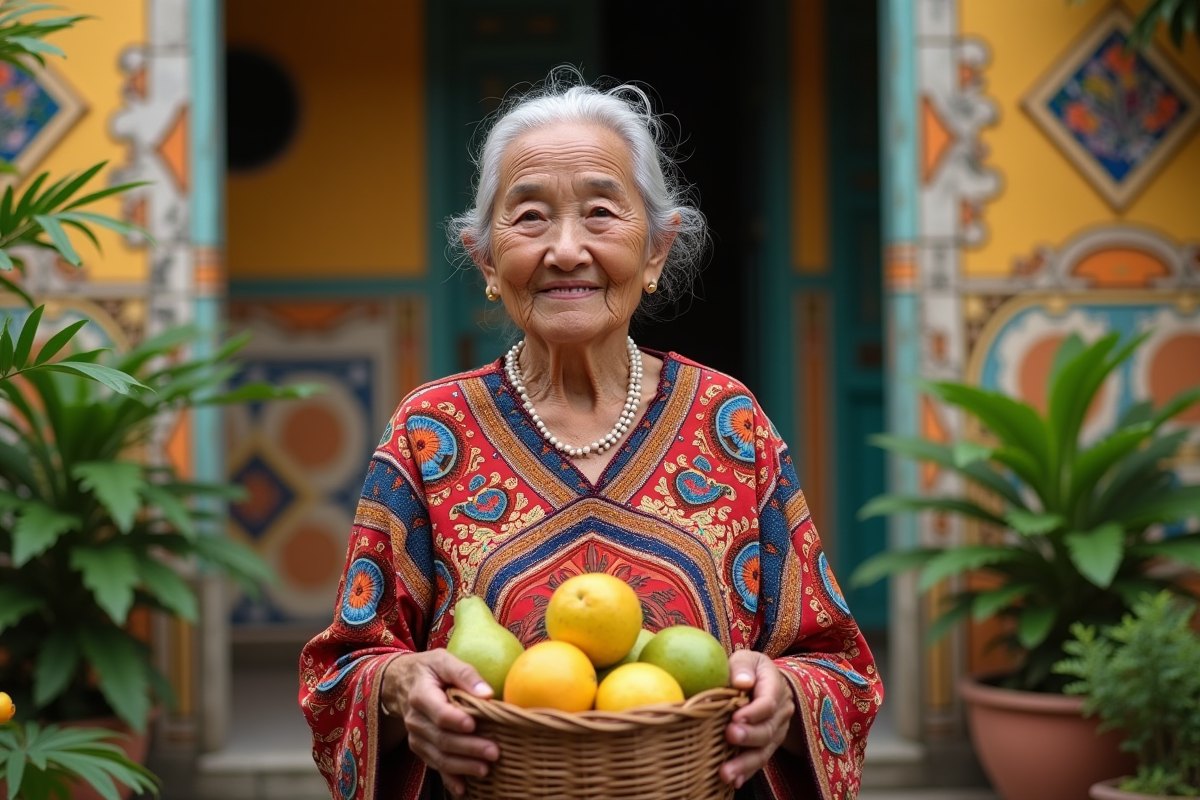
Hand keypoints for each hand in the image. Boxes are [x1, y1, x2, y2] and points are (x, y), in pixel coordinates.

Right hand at [379, 649, 498, 796]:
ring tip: (485, 769)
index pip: (438, 712)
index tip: (473, 725)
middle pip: (442, 739)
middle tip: (493, 752)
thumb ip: (465, 673)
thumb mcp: (443, 660)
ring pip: (438, 757)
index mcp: (421, 695)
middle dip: (468, 748)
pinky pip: (434, 765)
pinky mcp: (420, 748)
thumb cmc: (429, 670)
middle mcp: (415, 719)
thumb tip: (487, 693)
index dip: (455, 720)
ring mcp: (417, 737)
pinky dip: (448, 779)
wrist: (401, 682)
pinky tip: (463, 788)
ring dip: (462, 766)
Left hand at [720, 650, 794, 789]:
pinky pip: (760, 760)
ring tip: (726, 773)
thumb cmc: (748, 669)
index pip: (769, 701)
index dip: (754, 711)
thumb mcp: (746, 659)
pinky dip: (747, 772)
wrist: (764, 682)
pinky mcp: (768, 744)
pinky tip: (734, 782)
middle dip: (749, 736)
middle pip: (768, 729)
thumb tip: (741, 682)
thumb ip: (742, 667)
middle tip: (730, 736)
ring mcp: (776, 730)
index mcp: (775, 685)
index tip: (735, 717)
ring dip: (745, 763)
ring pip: (765, 750)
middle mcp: (780, 711)